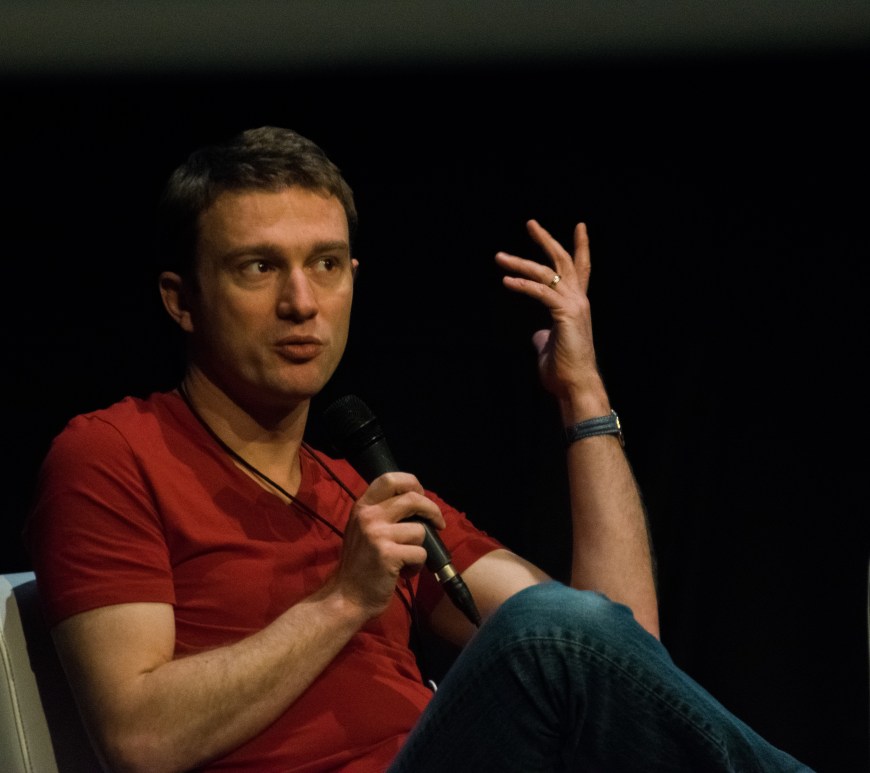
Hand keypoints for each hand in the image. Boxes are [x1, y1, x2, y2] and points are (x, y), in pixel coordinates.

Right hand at [334, 472, 445, 617]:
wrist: (347, 596)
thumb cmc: (360, 563)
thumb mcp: (363, 529)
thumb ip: (383, 512)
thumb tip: (418, 501)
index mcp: (362, 506)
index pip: (390, 478)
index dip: (412, 483)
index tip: (421, 495)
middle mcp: (368, 516)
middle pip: (412, 498)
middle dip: (432, 510)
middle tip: (438, 523)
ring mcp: (377, 534)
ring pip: (420, 530)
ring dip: (420, 547)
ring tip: (407, 559)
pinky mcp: (388, 554)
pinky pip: (420, 553)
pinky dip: (417, 565)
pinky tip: (404, 572)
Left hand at [495, 220, 605, 413]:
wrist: (576, 386)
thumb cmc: (564, 371)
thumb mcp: (550, 348)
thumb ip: (544, 336)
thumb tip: (537, 334)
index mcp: (577, 305)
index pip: (580, 269)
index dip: (580, 247)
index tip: (580, 226)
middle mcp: (579, 300)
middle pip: (563, 261)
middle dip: (546, 240)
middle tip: (530, 223)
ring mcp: (574, 305)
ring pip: (546, 273)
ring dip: (520, 263)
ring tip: (499, 257)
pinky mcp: (565, 314)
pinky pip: (540, 292)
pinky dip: (523, 285)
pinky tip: (506, 281)